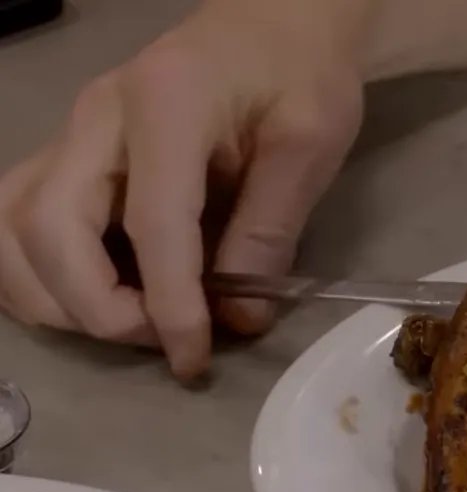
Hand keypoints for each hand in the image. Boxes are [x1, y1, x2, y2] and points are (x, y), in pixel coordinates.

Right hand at [0, 0, 363, 378]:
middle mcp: (96, 117)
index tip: (193, 356)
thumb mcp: (311, 142)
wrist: (273, 23)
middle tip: (166, 341)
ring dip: (58, 297)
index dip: (167, 303)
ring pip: (13, 229)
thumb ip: (272, 229)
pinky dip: (43, 275)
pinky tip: (97, 300)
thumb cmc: (299, 74)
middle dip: (99, 307)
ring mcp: (72, 134)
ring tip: (133, 325)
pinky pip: (18, 222)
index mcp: (165, 105)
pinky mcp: (68, 154)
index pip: (150, 223)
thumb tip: (238, 318)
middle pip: (49, 228)